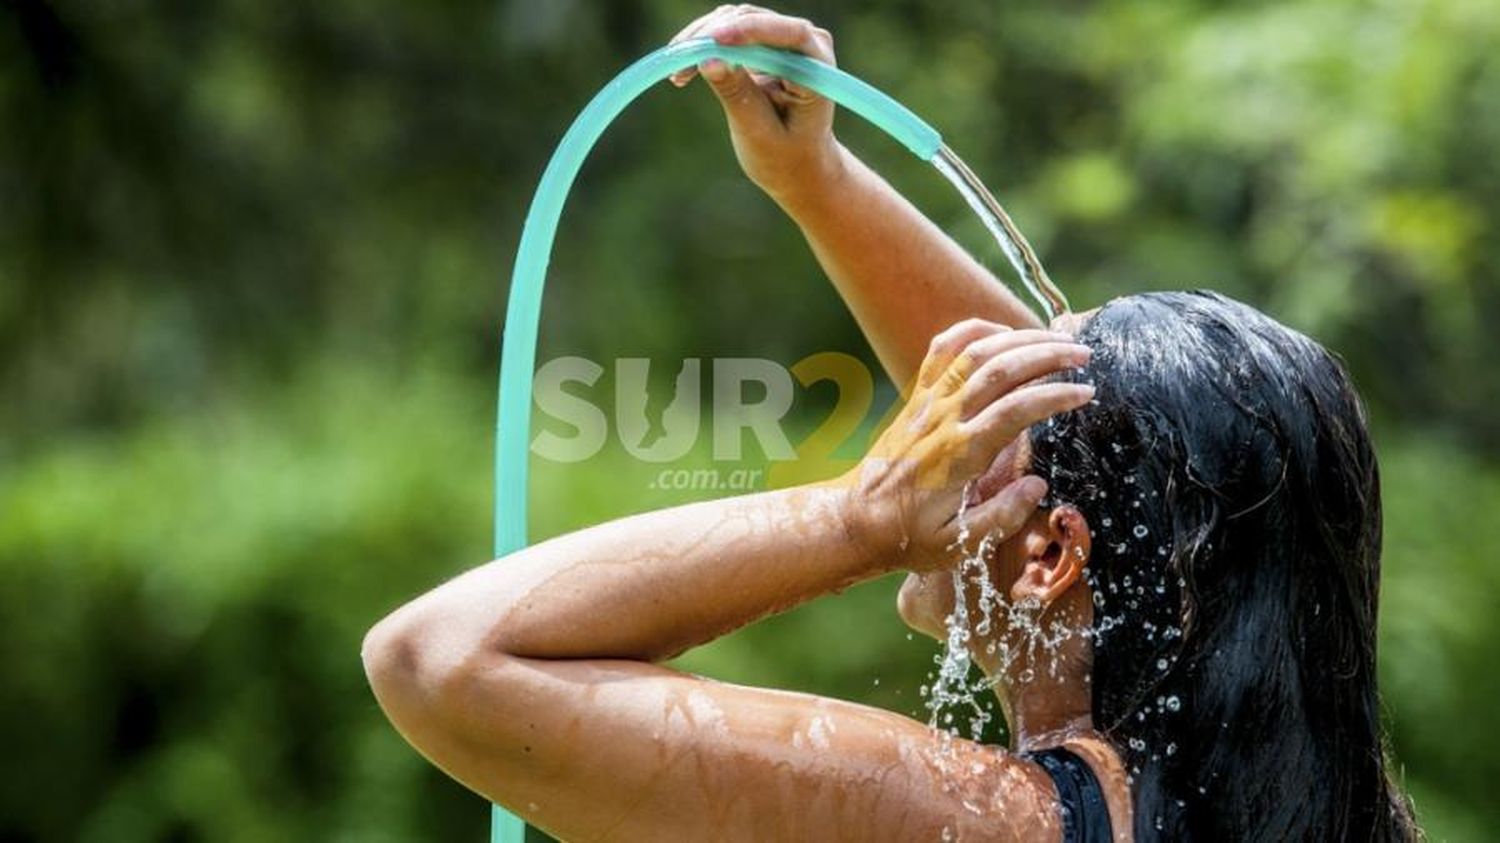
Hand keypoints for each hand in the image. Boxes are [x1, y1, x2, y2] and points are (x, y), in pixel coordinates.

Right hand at [668, 5, 841, 204]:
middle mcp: (807, 44)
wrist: (797, 165)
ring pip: (737, 19)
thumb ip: (737, 95)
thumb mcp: (758, 133)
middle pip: (756, 20)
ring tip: (677, 72)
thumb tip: (707, 60)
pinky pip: (729, 29)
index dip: (751, 31)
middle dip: (714, 36)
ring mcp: (785, 39)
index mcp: (818, 69)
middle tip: (678, 63)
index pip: (790, 34)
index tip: (714, 41)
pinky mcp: (764, 42)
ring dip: (702, 40)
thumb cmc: (786, 157)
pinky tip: (684, 71)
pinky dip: (704, 46)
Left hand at [843, 319, 1094, 571]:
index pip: (1014, 410)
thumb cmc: (907, 537)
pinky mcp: (918, 397)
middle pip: (1000, 368)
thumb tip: (1038, 484)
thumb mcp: (957, 546)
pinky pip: (943, 349)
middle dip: (1047, 354)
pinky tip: (1004, 332)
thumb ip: (1001, 518)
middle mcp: (943, 419)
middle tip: (1085, 355)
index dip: (1054, 396)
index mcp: (958, 455)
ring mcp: (928, 403)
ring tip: (1058, 339)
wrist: (854, 520)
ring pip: (975, 351)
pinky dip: (975, 331)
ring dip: (1020, 337)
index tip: (1086, 392)